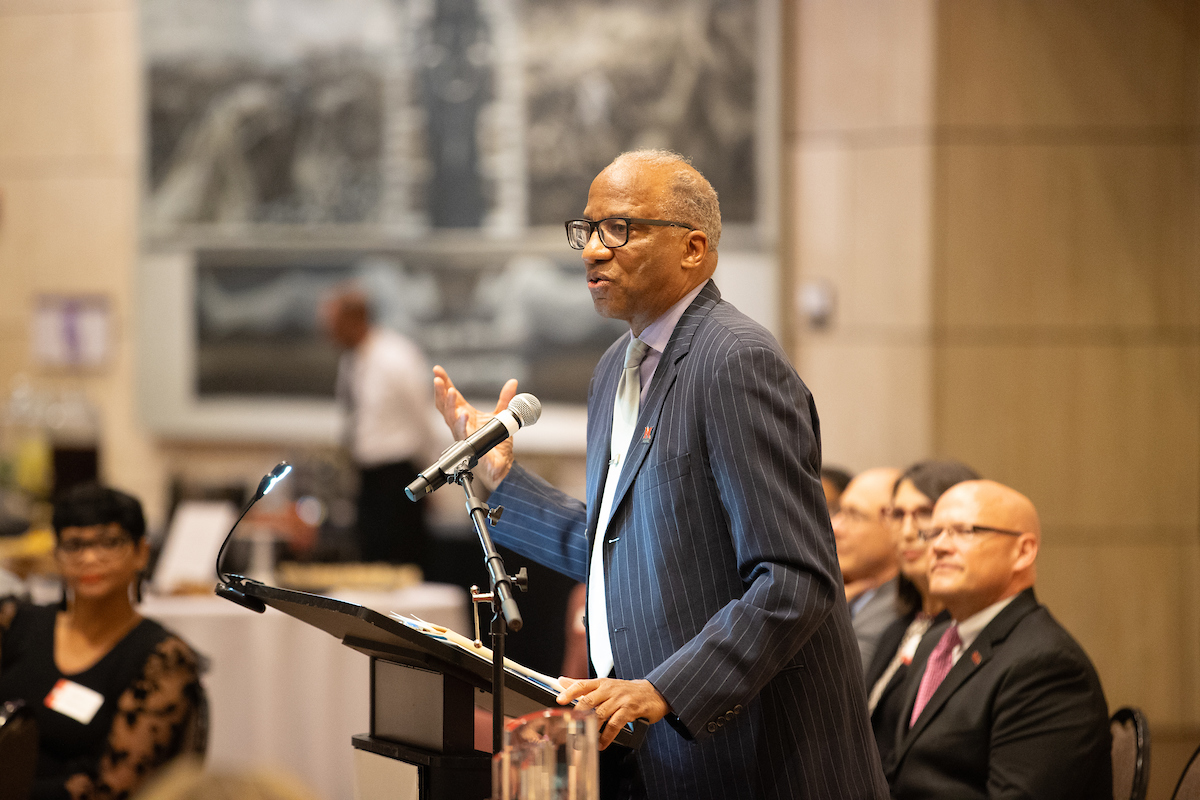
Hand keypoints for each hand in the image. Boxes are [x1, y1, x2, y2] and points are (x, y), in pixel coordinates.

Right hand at [432, 365, 518, 493]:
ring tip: (450, 391)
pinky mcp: (470, 447)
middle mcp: (460, 425)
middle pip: (444, 407)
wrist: (502, 464)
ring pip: (450, 419)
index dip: (444, 383)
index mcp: (464, 416)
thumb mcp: (503, 415)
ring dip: (449, 405)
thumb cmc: (496, 443)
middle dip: (440, 392)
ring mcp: (463, 436)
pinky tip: (463, 414)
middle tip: (438, 379)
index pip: (451, 397)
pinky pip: (463, 435)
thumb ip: (506, 399)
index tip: (438, 370)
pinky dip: (462, 424)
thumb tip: (513, 382)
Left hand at [556, 676, 669, 749]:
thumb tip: (561, 680)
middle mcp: (610, 689)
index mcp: (601, 683)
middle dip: (577, 715)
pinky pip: (615, 725)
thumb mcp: (605, 685)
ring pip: (600, 714)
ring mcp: (620, 699)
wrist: (654, 693)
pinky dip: (606, 737)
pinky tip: (601, 743)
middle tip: (569, 727)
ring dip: (591, 729)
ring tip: (583, 739)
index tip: (559, 700)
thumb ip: (583, 685)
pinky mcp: (630, 710)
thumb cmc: (626, 691)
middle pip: (589, 700)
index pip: (582, 685)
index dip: (569, 691)